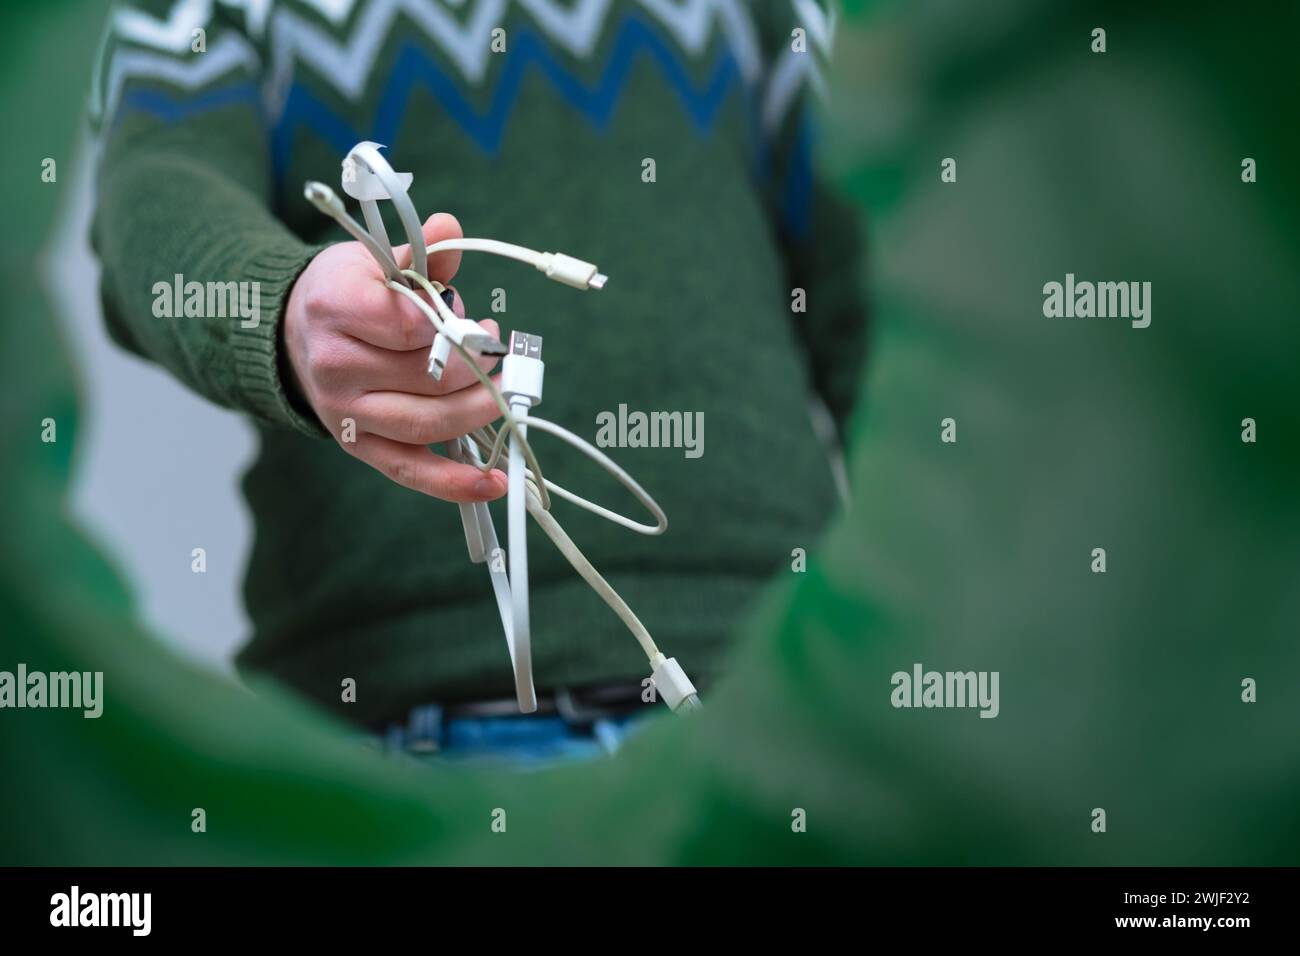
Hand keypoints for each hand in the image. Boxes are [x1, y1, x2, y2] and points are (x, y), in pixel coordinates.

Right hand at [283, 213, 506, 501]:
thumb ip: (420, 252)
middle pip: (430, 377)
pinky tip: (494, 481)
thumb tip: (451, 228)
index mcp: (334, 308)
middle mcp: (335, 366)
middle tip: (500, 348)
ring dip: (482, 408)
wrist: (294, 334)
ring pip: (430, 422)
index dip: (452, 323)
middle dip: (480, 364)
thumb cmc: (345, 293)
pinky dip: (455, 483)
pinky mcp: (361, 448)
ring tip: (506, 387)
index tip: (477, 320)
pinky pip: (412, 471)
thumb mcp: (373, 259)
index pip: (409, 324)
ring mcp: (346, 413)